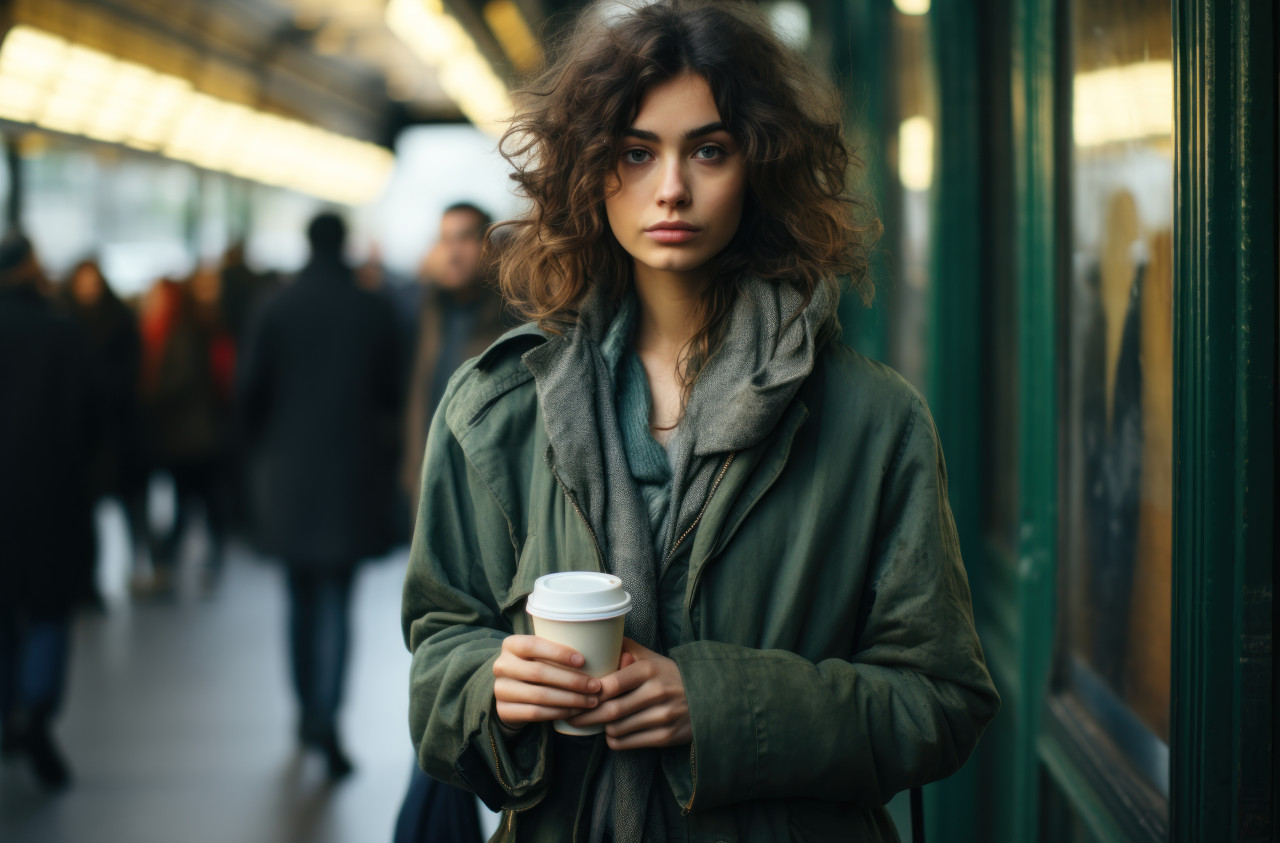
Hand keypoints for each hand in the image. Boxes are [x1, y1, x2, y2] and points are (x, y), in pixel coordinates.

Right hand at [493, 635, 600, 729]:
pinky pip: (536, 713)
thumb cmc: (536, 666)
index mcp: (511, 644)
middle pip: (539, 673)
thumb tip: (598, 647)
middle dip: (572, 681)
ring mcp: (500, 690)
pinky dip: (559, 713)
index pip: (533, 645)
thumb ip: (557, 647)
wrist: (511, 692)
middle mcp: (501, 665)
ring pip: (540, 696)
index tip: (583, 660)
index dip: (558, 652)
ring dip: (570, 700)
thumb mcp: (540, 653)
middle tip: (596, 686)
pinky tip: (575, 711)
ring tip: (591, 701)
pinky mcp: (504, 711)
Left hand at [566, 638, 691, 749]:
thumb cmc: (669, 676)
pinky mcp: (666, 736)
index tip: (574, 693)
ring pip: (616, 729)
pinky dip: (614, 740)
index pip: (610, 684)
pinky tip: (612, 733)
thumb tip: (595, 640)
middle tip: (570, 714)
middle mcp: (657, 692)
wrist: (709, 697)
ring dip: (600, 728)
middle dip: (585, 715)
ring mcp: (663, 716)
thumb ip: (625, 649)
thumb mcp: (651, 657)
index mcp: (649, 670)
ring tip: (593, 721)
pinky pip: (627, 743)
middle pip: (610, 711)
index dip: (588, 692)